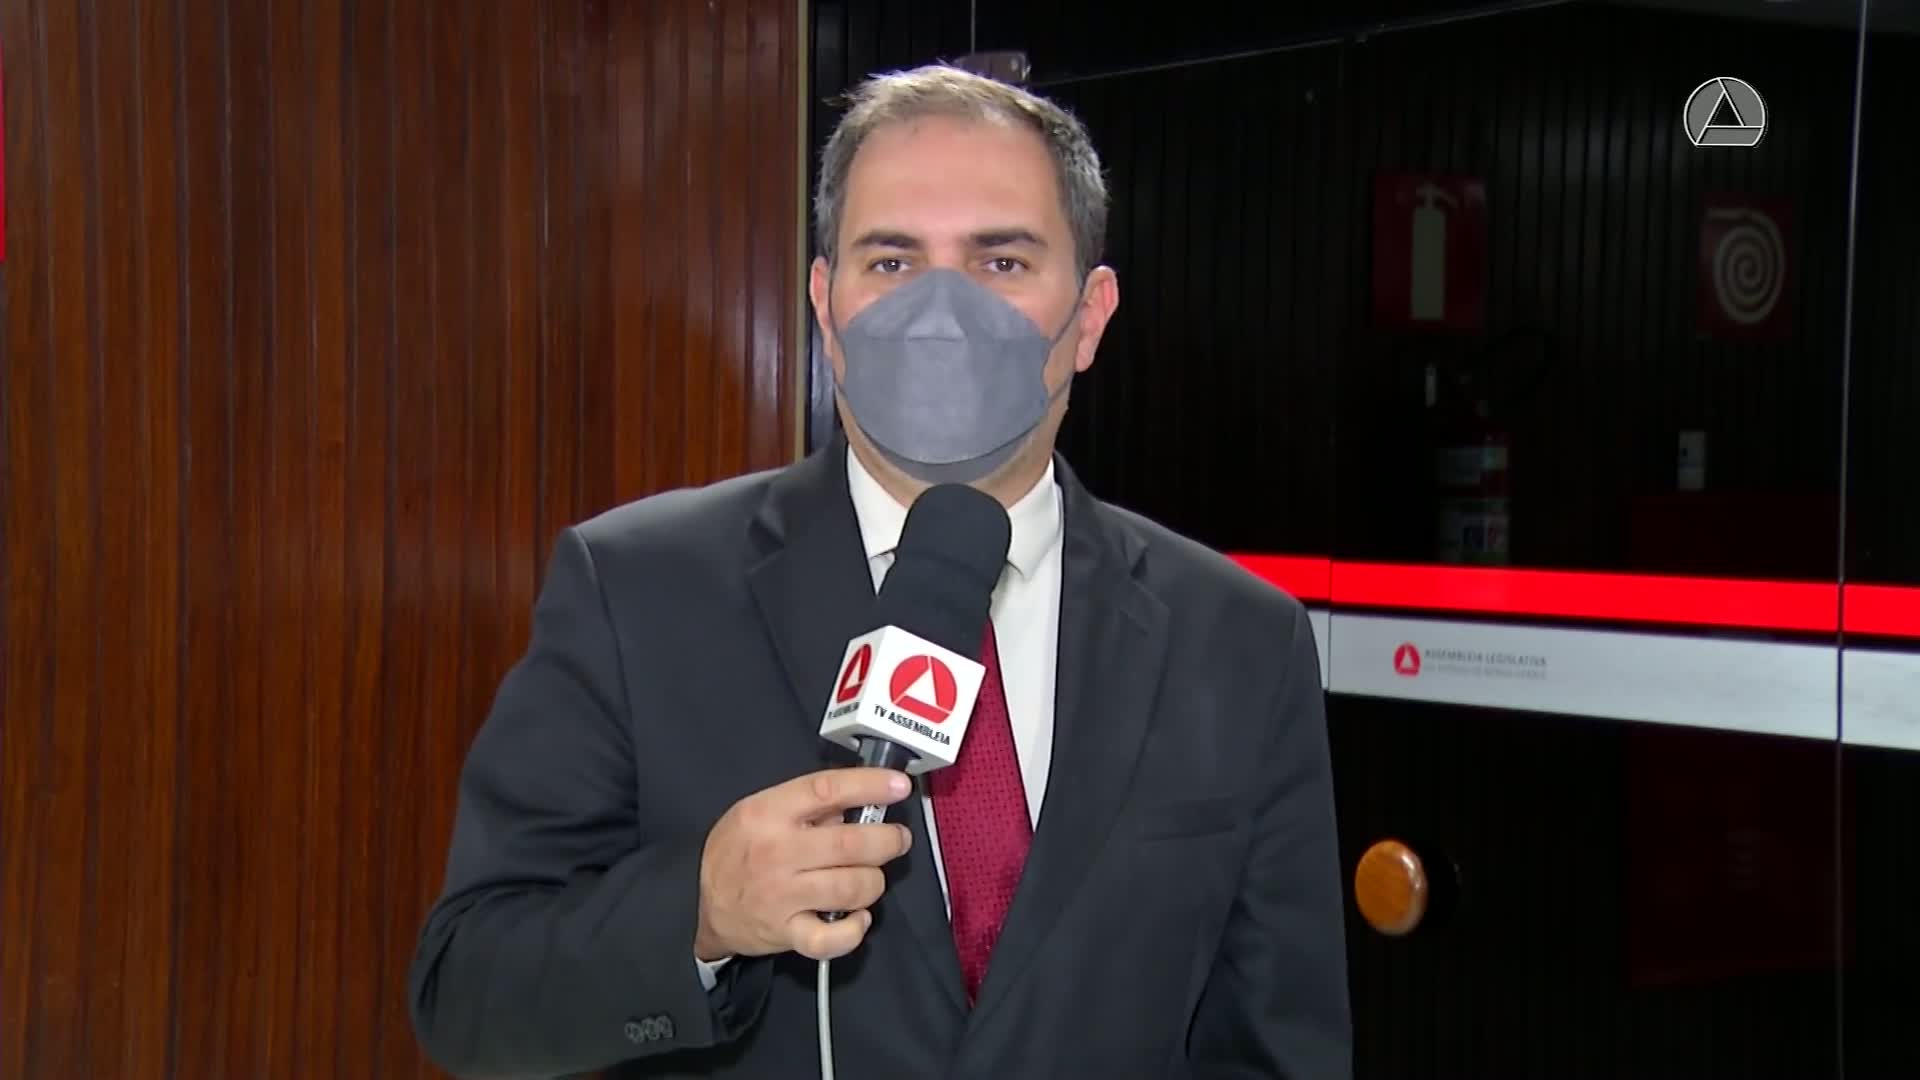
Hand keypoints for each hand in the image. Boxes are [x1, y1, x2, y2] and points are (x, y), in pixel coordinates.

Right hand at [695, 767, 914, 961]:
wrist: (704, 905)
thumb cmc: (739, 851)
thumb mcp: (759, 811)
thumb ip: (805, 804)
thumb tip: (857, 804)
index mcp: (768, 813)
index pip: (826, 790)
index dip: (869, 785)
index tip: (899, 786)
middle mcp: (777, 853)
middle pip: (851, 844)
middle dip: (888, 840)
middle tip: (897, 839)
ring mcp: (782, 896)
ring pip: (852, 887)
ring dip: (874, 881)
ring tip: (870, 876)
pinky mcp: (787, 933)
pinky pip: (833, 938)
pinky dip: (855, 929)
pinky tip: (857, 916)